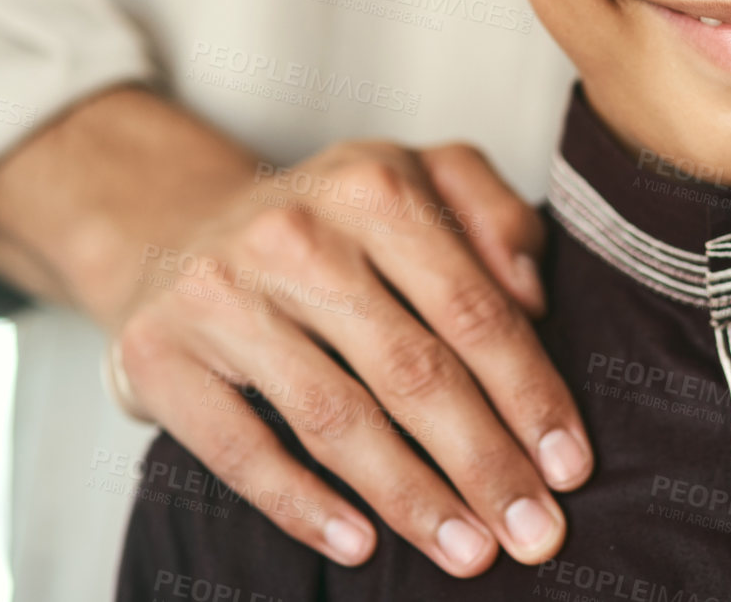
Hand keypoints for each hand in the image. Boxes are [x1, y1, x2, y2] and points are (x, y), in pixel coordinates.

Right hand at [108, 138, 588, 573]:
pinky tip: (360, 545)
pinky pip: (241, 451)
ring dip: (411, 498)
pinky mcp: (160, 355)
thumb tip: (533, 298)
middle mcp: (296, 236)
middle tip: (534, 533)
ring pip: (335, 418)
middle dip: (485, 463)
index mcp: (374, 186)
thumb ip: (493, 216)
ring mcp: (221, 296)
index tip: (570, 464)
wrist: (172, 224)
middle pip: (413, 370)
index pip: (473, 308)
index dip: (529, 393)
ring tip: (468, 551)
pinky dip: (304, 506)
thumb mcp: (420, 178)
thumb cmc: (331, 220)